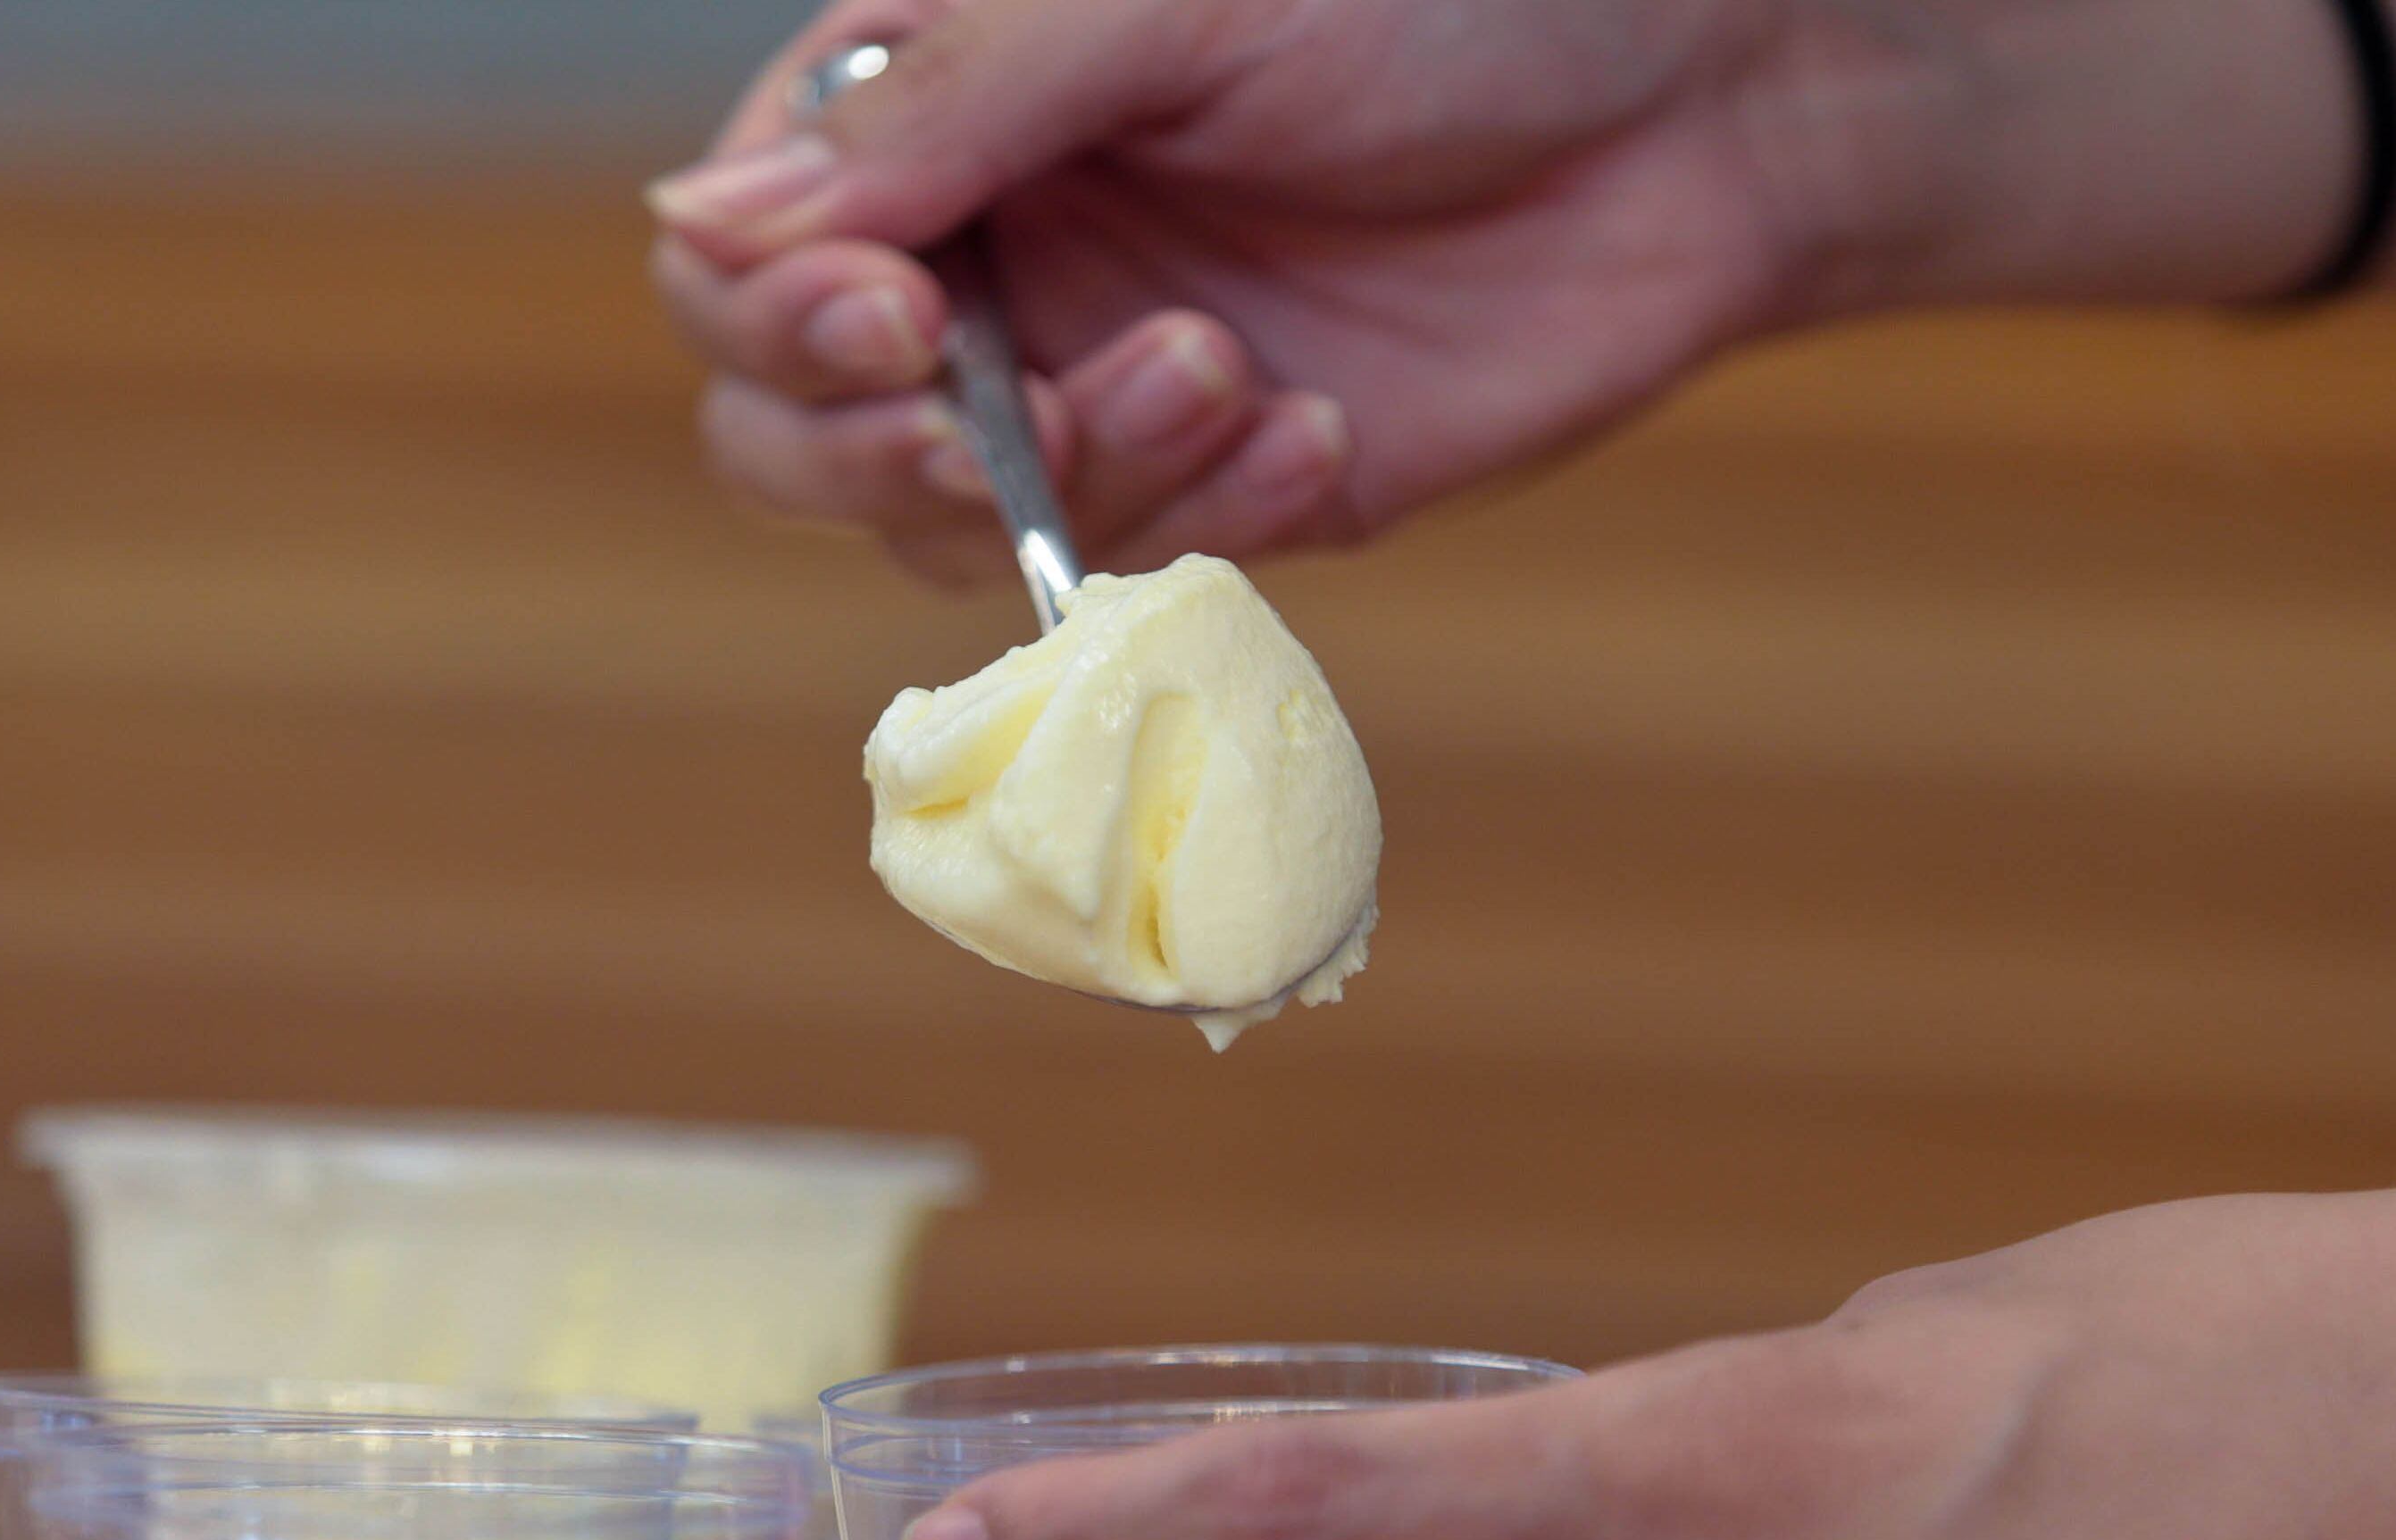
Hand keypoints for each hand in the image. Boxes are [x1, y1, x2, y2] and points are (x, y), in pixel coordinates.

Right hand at [647, 0, 1945, 584]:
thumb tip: (694, 226)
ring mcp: (1097, 386)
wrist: (1701, 107)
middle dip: (873, 450)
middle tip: (993, 424)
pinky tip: (1320, 430)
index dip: (777, 315)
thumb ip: (943, 108)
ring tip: (1233, 371)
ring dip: (1081, 481)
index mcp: (936, 109)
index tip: (902, 320)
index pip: (740, 255)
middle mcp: (991, 256)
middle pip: (786, 428)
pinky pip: (1137, 578)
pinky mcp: (1226, 491)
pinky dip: (1213, 525)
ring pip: (954, 533)